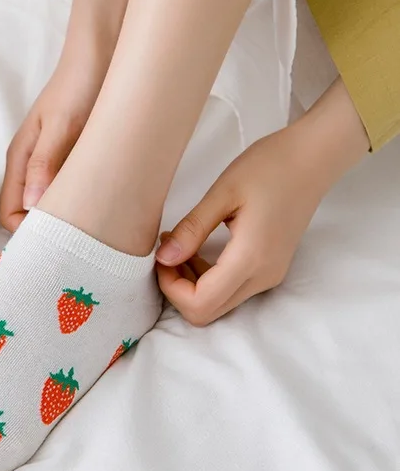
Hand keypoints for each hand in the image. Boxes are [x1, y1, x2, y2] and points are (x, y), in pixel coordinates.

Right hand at [0, 52, 105, 231]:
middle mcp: (32, 165)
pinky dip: (81, 203)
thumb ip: (45, 163)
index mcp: (21, 159)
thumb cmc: (79, 86)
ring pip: (50, 204)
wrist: (102, 56)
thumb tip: (32, 204)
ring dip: (66, 219)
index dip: (28, 234)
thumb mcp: (62, 124)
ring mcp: (52, 162)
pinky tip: (104, 207)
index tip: (56, 244)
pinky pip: (70, 191)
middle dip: (48, 233)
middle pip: (29, 214)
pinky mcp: (73, 158)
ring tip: (94, 228)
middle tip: (80, 244)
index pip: (10, 215)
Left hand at [156, 80, 368, 324]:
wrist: (311, 159)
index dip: (171, 288)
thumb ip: (192, 229)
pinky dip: (207, 276)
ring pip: (219, 302)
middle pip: (208, 311)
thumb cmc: (268, 167)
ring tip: (179, 241)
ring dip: (191, 281)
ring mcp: (270, 275)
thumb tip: (162, 258)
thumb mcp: (223, 193)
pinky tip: (197, 245)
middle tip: (166, 250)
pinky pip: (232, 287)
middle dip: (177, 288)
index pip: (201, 304)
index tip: (160, 256)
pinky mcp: (271, 267)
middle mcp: (263, 276)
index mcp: (251, 259)